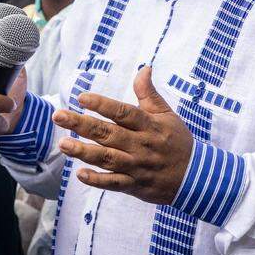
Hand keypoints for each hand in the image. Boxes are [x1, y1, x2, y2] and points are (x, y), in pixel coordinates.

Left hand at [53, 67, 193, 203]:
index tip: (82, 97)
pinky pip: (114, 183)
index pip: (124, 113)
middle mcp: (141, 145)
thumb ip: (149, 94)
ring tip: (63, 144)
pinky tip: (80, 174)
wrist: (196, 176)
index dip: (103, 104)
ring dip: (84, 152)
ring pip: (107, 158)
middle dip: (82, 124)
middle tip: (58, 115)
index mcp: (149, 125)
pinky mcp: (135, 185)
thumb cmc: (178, 141)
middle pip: (109, 133)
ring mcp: (137, 166)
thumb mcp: (168, 114)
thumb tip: (144, 68)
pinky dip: (97, 180)